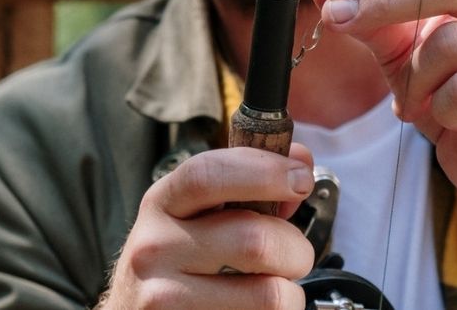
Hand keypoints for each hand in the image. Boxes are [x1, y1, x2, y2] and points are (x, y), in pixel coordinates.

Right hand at [98, 145, 315, 308]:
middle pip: (254, 239)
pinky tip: (253, 308)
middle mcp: (155, 247)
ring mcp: (164, 296)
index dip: (264, 171)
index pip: (209, 174)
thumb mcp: (196, 215)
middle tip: (296, 256)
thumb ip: (247, 185)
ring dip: (291, 291)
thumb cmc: (177, 260)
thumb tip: (299, 161)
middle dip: (295, 248)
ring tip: (278, 288)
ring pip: (268, 292)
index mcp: (163, 202)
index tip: (301, 177)